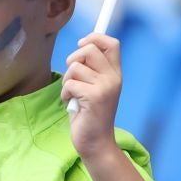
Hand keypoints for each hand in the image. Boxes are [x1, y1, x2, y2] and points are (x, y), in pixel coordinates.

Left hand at [62, 33, 124, 160]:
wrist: (96, 143)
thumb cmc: (90, 115)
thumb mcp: (96, 88)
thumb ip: (93, 69)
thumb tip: (82, 46)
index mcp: (116, 74)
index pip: (112, 43)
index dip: (94, 37)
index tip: (80, 44)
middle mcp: (113, 78)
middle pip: (89, 49)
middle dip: (73, 59)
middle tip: (72, 76)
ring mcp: (105, 87)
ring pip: (75, 67)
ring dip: (67, 80)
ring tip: (73, 94)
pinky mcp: (94, 97)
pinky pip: (69, 83)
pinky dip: (65, 94)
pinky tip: (72, 103)